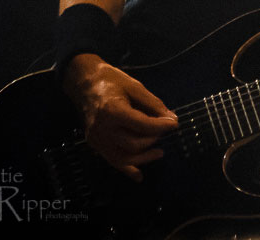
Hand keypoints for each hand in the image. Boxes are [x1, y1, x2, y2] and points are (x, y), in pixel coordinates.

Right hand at [60, 53, 177, 180]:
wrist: (85, 83)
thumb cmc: (112, 81)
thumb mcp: (136, 87)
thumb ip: (154, 105)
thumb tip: (172, 119)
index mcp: (112, 111)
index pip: (142, 125)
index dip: (161, 126)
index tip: (174, 124)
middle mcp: (102, 128)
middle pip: (133, 144)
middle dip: (153, 139)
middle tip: (164, 131)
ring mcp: (96, 139)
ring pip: (123, 158)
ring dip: (144, 158)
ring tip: (160, 152)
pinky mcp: (95, 144)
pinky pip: (112, 161)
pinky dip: (127, 169)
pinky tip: (139, 176)